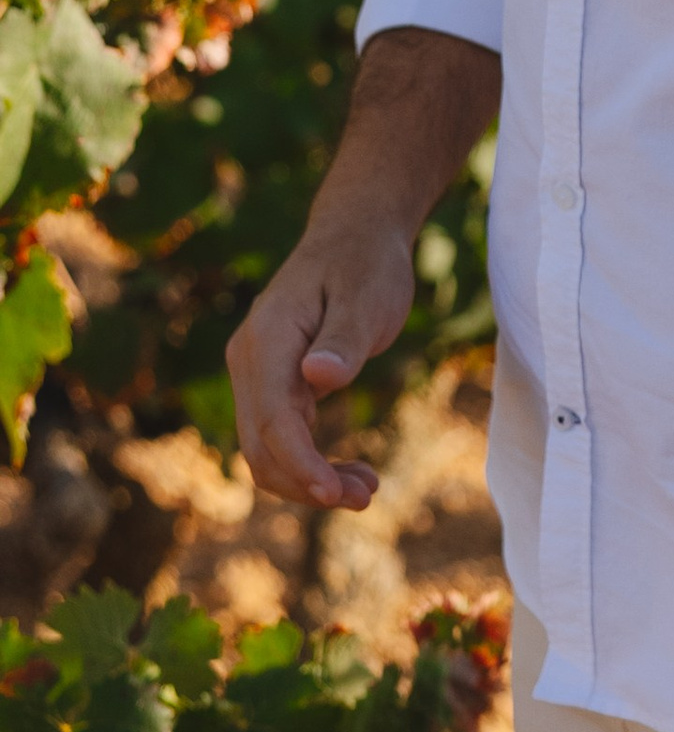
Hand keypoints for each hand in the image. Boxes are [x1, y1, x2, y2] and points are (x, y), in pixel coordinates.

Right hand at [228, 217, 420, 509]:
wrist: (356, 234)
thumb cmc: (366, 263)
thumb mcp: (367, 295)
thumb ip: (343, 338)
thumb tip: (318, 379)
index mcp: (267, 338)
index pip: (273, 419)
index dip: (301, 463)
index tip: (335, 493)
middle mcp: (249, 359)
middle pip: (261, 445)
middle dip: (307, 482)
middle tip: (365, 497)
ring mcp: (256, 373)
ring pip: (265, 448)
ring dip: (307, 479)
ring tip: (364, 491)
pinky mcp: (272, 383)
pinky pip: (279, 436)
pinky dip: (308, 462)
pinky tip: (347, 474)